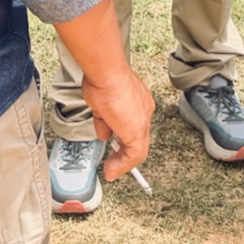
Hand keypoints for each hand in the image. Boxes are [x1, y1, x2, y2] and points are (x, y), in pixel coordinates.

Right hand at [82, 65, 153, 179]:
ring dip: (123, 161)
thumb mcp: (100, 103)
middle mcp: (144, 110)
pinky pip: (134, 155)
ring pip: (137, 147)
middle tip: (114, 162)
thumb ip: (104, 120)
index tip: (115, 143)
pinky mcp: (137, 131)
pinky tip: (112, 170)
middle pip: (137, 136)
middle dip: (124, 151)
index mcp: (137, 100)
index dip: (123, 135)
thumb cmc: (102, 77)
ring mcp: (142, 120)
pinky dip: (122, 165)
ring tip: (112, 169)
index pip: (133, 122)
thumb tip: (103, 133)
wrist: (106, 73)